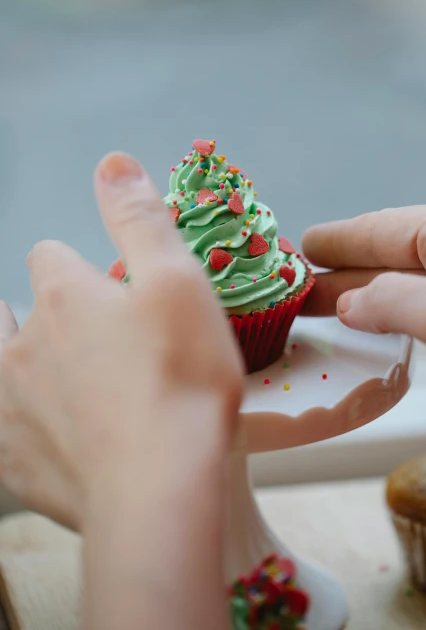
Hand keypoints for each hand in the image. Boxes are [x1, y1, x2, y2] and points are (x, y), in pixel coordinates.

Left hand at [0, 153, 242, 529]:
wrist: (160, 489)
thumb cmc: (181, 379)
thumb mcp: (178, 282)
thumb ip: (140, 218)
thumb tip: (111, 162)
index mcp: (65, 294)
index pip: (50, 255)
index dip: (77, 264)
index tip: (105, 286)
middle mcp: (23, 342)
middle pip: (16, 311)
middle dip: (44, 315)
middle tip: (86, 339)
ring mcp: (9, 402)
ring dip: (20, 363)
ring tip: (60, 378)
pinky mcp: (10, 459)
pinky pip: (2, 427)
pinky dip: (21, 422)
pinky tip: (48, 433)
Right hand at [303, 205, 425, 403]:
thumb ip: (388, 301)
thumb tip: (349, 304)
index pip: (385, 228)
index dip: (341, 240)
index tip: (305, 247)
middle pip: (394, 255)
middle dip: (345, 270)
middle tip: (302, 284)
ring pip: (410, 283)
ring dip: (367, 296)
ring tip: (324, 308)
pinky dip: (395, 315)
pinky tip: (376, 326)